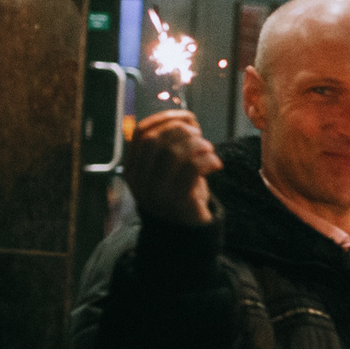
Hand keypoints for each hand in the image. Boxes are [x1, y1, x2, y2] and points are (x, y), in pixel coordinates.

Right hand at [124, 109, 220, 226]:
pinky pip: (192, 169)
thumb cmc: (183, 192)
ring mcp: (156, 193)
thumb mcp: (172, 167)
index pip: (140, 133)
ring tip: (209, 151)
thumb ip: (173, 143)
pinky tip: (216, 164)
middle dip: (182, 132)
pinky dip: (208, 160)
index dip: (164, 119)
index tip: (187, 119)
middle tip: (200, 138)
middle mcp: (140, 181)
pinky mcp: (177, 202)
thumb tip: (186, 117)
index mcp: (133, 169)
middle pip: (155, 140)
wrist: (187, 231)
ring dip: (197, 145)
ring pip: (172, 153)